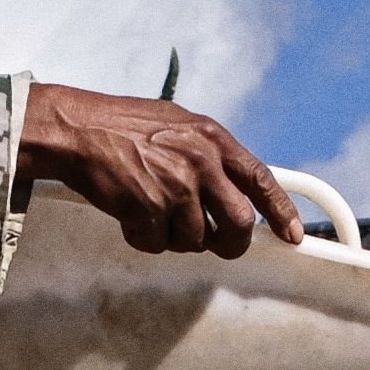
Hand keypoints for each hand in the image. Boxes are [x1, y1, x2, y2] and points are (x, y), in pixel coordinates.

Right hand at [18, 85, 300, 255]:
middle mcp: (201, 162)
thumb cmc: (122, 126)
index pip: (261, 179)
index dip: (280, 212)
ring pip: (195, 241)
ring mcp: (177, 188)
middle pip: (239, 224)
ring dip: (173, 237)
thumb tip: (233, 187)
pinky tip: (129, 213)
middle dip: (229, 243)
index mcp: (213, 139)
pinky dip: (143, 238)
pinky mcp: (150, 209)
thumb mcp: (178, 125)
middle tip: (215, 243)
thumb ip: (209, 154)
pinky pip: (157, 245)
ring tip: (150, 210)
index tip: (292, 236)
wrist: (78, 130)